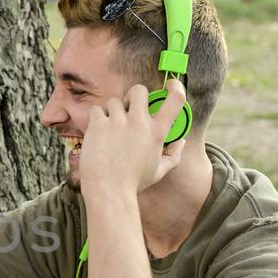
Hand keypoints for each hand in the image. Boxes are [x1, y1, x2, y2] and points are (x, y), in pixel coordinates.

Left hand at [80, 79, 187, 195]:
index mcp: (157, 132)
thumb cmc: (133, 184)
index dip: (175, 87)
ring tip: (110, 129)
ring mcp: (118, 122)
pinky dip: (96, 118)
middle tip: (128, 108)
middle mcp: (139, 123)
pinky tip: (97, 133)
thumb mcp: (158, 172)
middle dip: (133, 96)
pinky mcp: (98, 124)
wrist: (108, 191)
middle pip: (139, 90)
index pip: (176, 99)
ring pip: (114, 101)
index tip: (170, 85)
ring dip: (112, 112)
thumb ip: (173, 156)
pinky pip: (97, 109)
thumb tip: (182, 142)